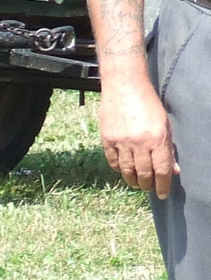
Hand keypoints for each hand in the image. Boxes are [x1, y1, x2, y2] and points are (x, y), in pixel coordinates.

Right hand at [98, 79, 177, 197]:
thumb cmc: (148, 104)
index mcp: (157, 139)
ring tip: (136, 183)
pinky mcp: (107, 138)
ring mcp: (121, 140)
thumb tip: (172, 170)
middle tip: (149, 188)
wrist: (124, 86)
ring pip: (127, 170)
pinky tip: (123, 170)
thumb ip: (168, 149)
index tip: (162, 193)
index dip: (163, 186)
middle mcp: (139, 142)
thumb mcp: (165, 126)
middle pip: (144, 174)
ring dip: (133, 180)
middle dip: (147, 185)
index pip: (161, 171)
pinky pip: (112, 161)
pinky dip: (118, 169)